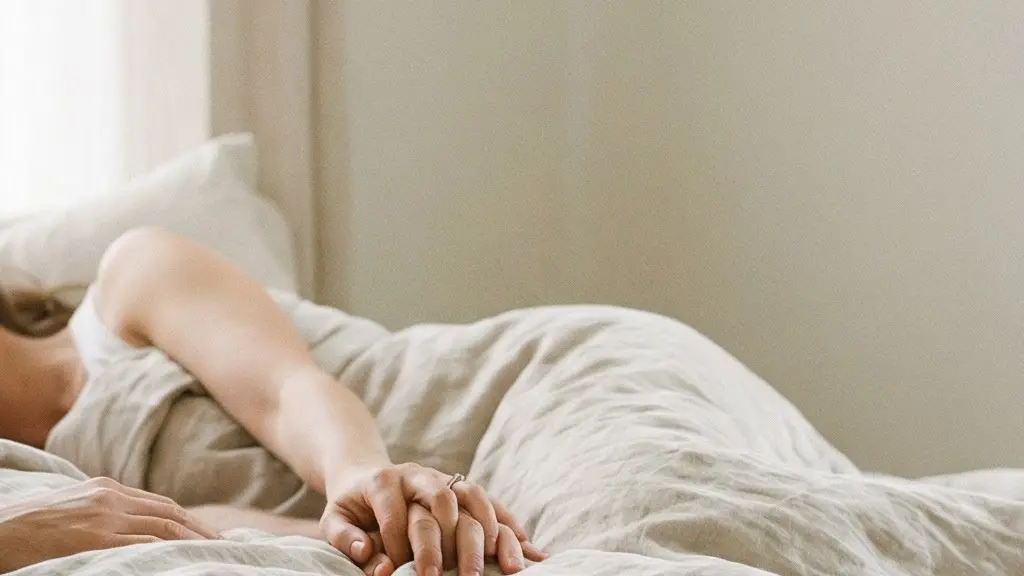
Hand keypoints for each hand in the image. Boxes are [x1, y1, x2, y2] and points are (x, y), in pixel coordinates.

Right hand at [0, 477, 218, 572]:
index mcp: (106, 488)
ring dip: (192, 542)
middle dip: (200, 530)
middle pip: (170, 514)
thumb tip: (133, 526)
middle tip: (224, 545)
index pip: (161, 504)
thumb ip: (102, 511)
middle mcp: (110, 498)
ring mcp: (103, 519)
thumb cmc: (26, 527)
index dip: (189, 520)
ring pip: (164, 529)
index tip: (209, 533)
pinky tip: (183, 561)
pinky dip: (167, 553)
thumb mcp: (71, 507)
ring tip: (213, 555)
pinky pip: (142, 546)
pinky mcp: (94, 540)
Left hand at [320, 463, 545, 574]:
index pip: (396, 515)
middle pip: (442, 499)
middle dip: (451, 541)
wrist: (366, 476)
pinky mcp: (459, 485)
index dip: (399, 548)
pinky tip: (525, 545)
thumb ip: (344, 537)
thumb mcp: (334, 518)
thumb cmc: (351, 505)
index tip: (402, 574)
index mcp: (383, 481)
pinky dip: (507, 521)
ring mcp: (443, 477)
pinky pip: (489, 499)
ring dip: (489, 529)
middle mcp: (418, 475)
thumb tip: (364, 553)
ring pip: (472, 494)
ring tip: (502, 565)